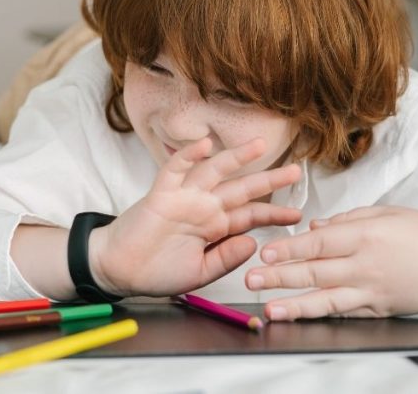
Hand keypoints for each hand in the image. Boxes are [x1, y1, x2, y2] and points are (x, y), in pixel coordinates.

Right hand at [89, 137, 302, 296]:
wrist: (119, 271)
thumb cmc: (156, 271)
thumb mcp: (200, 273)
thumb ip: (226, 258)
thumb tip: (252, 242)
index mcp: (214, 227)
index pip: (250, 215)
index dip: (274, 214)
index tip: (297, 216)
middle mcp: (203, 207)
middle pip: (242, 188)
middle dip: (269, 180)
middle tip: (296, 171)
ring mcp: (184, 198)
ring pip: (214, 171)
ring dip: (236, 158)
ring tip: (259, 146)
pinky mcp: (161, 194)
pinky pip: (176, 170)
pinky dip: (188, 156)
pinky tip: (204, 145)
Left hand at [245, 206, 417, 319]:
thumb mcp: (388, 213)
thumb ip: (349, 219)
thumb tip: (315, 226)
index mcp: (368, 235)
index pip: (319, 242)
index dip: (290, 247)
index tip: (265, 249)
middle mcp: (367, 265)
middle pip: (315, 272)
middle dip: (279, 275)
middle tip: (251, 278)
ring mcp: (373, 291)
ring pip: (325, 299)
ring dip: (293, 304)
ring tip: (268, 307)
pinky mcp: (379, 309)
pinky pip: (344, 311)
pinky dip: (320, 314)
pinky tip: (301, 315)